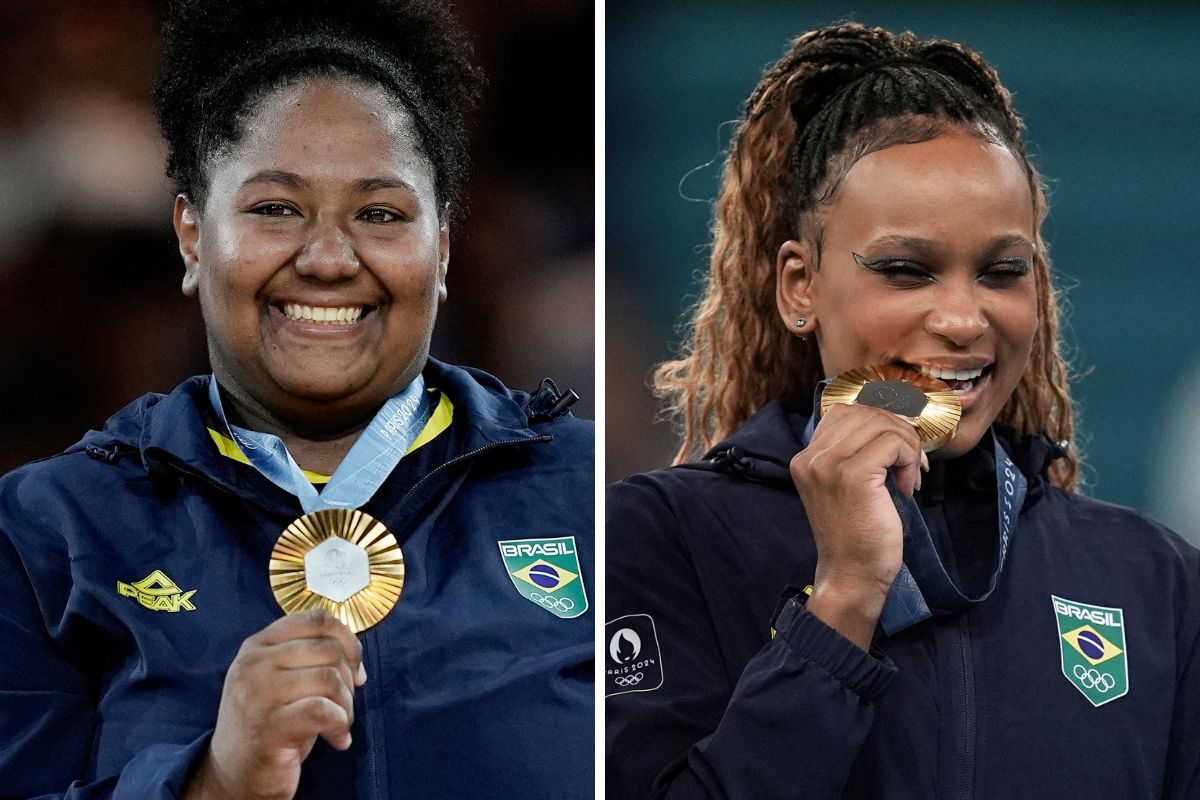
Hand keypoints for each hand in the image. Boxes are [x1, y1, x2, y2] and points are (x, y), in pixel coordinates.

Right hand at [183, 610, 366, 799]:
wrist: (232, 774)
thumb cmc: (268, 723)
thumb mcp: (281, 678)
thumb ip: (308, 655)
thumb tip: (354, 653)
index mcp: (258, 645)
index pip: (317, 619)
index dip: (348, 641)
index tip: (354, 670)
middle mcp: (253, 663)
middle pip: (329, 650)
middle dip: (349, 681)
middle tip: (343, 707)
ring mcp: (257, 694)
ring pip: (330, 679)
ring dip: (347, 707)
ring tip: (339, 724)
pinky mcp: (269, 727)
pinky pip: (324, 711)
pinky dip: (340, 725)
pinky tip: (337, 739)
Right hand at [789, 403, 926, 649]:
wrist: (852, 575)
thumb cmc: (857, 535)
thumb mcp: (846, 485)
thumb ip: (856, 452)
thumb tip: (894, 417)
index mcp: (806, 457)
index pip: (846, 411)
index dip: (881, 421)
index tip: (898, 450)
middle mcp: (811, 457)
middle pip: (866, 412)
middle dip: (899, 431)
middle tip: (912, 464)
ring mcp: (828, 465)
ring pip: (882, 424)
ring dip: (907, 446)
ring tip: (909, 476)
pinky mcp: (852, 476)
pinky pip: (893, 443)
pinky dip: (909, 459)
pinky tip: (907, 485)